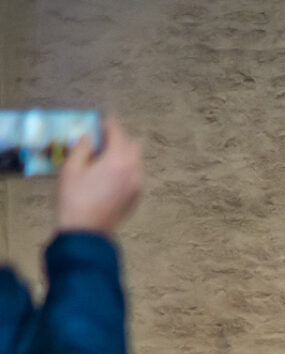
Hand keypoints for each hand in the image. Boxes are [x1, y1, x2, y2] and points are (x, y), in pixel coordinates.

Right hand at [56, 118, 142, 233]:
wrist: (86, 231)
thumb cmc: (75, 198)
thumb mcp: (71, 168)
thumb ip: (83, 147)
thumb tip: (91, 137)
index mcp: (118, 160)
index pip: (118, 132)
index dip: (109, 122)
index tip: (103, 115)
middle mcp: (134, 171)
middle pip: (133, 144)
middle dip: (120, 137)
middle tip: (103, 136)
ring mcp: (138, 185)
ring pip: (137, 160)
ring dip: (125, 152)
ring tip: (105, 154)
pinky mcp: (137, 196)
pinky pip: (136, 174)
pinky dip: (127, 167)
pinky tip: (111, 172)